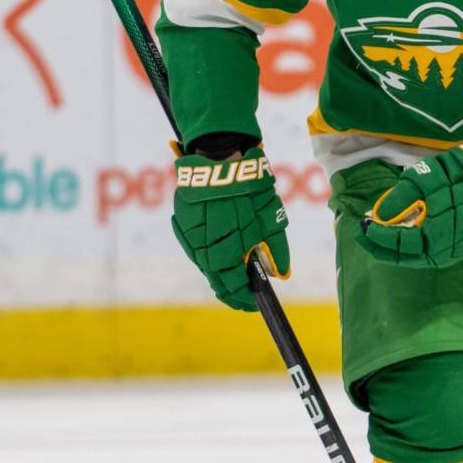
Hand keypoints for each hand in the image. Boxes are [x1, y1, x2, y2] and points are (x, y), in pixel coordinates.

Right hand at [171, 144, 291, 310]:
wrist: (219, 160)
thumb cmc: (250, 191)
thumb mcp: (271, 221)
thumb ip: (276, 251)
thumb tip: (280, 273)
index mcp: (225, 257)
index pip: (234, 290)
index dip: (245, 300)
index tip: (255, 302)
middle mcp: (202, 253)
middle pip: (217, 281)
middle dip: (233, 289)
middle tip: (245, 291)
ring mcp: (189, 238)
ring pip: (205, 264)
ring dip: (220, 269)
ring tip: (235, 269)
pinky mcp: (181, 223)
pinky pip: (195, 246)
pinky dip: (209, 251)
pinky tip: (220, 246)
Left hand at [358, 142, 462, 267]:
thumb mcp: (428, 176)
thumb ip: (402, 197)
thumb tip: (380, 215)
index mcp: (438, 234)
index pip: (402, 243)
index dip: (380, 237)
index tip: (363, 226)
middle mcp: (448, 248)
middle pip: (409, 257)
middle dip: (384, 248)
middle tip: (364, 237)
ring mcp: (458, 248)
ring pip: (421, 257)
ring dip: (398, 250)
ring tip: (380, 239)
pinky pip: (434, 252)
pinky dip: (415, 248)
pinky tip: (405, 238)